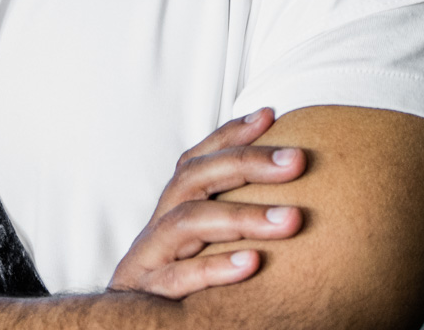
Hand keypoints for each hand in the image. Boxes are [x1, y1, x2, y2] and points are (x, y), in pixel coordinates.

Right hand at [108, 108, 305, 297]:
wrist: (126, 329)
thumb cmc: (177, 287)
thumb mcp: (201, 248)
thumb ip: (230, 222)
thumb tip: (294, 200)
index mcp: (173, 210)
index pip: (197, 160)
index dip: (229, 134)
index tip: (270, 115)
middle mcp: (159, 225)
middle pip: (195, 178)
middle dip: (247, 163)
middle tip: (297, 161)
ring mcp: (150, 257)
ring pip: (188, 221)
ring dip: (242, 216)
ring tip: (290, 220)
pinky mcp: (148, 292)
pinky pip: (180, 277)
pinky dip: (216, 268)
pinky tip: (252, 264)